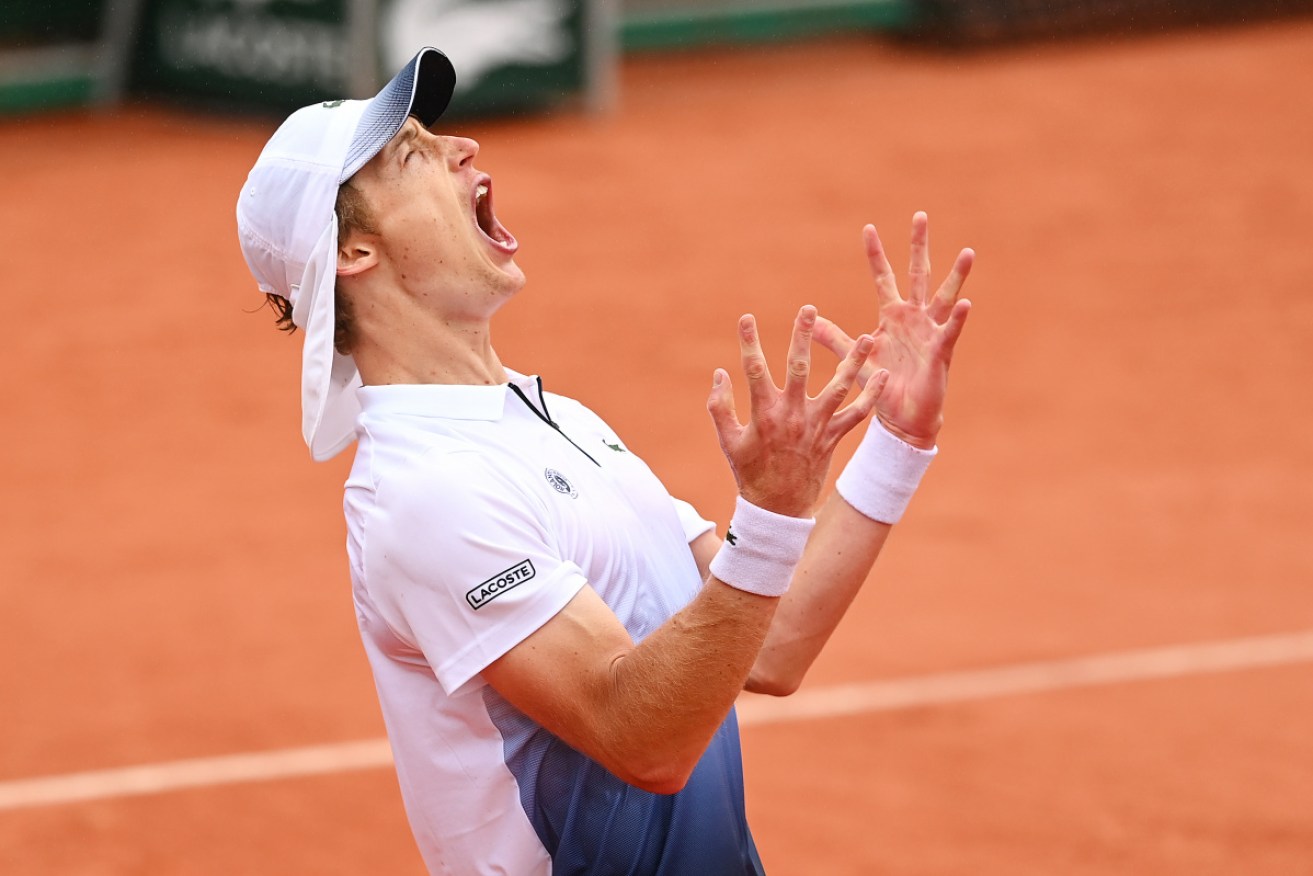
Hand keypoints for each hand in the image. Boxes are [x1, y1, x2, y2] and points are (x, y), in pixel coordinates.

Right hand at [708, 305, 886, 516]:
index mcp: (764, 413)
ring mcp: (816, 426)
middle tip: (808, 309)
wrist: (778, 509)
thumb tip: (720, 373)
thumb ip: (720, 407)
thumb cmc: (750, 472)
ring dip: (854, 361)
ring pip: (838, 387)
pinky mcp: (833, 437)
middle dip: (803, 336)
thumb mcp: (728, 441)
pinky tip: (883, 377)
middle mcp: (793, 415)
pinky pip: (857, 415)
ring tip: (868, 337)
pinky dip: (871, 397)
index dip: (749, 342)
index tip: (747, 317)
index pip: (754, 369)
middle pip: (799, 367)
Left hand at [813, 213, 972, 449]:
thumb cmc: (882, 386)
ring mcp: (929, 332)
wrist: (902, 418)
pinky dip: (957, 318)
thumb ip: (834, 337)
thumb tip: (809, 319)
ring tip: (967, 253)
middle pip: (916, 274)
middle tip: (920, 216)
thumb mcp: (854, 358)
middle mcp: (913, 318)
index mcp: (891, 316)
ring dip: (956, 276)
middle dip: (918, 246)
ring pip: (944, 297)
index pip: (883, 277)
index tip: (868, 228)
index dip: (876, 254)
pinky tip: (966, 303)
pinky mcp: (939, 352)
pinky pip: (949, 331)